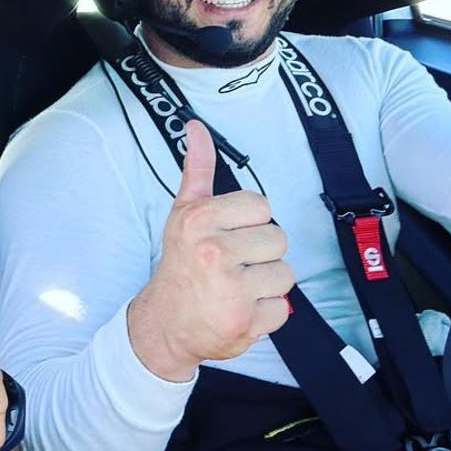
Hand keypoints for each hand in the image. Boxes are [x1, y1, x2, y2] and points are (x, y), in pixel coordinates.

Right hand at [128, 121, 293, 381]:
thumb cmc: (181, 263)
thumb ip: (197, 169)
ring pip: (285, 274)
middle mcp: (214, 252)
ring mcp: (230, 289)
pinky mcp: (245, 322)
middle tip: (232, 265)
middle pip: (278, 239)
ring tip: (238, 288)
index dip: (249, 223)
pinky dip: (266, 313)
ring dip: (266, 285)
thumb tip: (196, 126)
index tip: (228, 235)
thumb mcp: (184, 213)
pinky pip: (283, 308)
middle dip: (260, 254)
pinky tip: (241, 310)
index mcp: (200, 220)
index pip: (262, 206)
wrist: (165, 324)